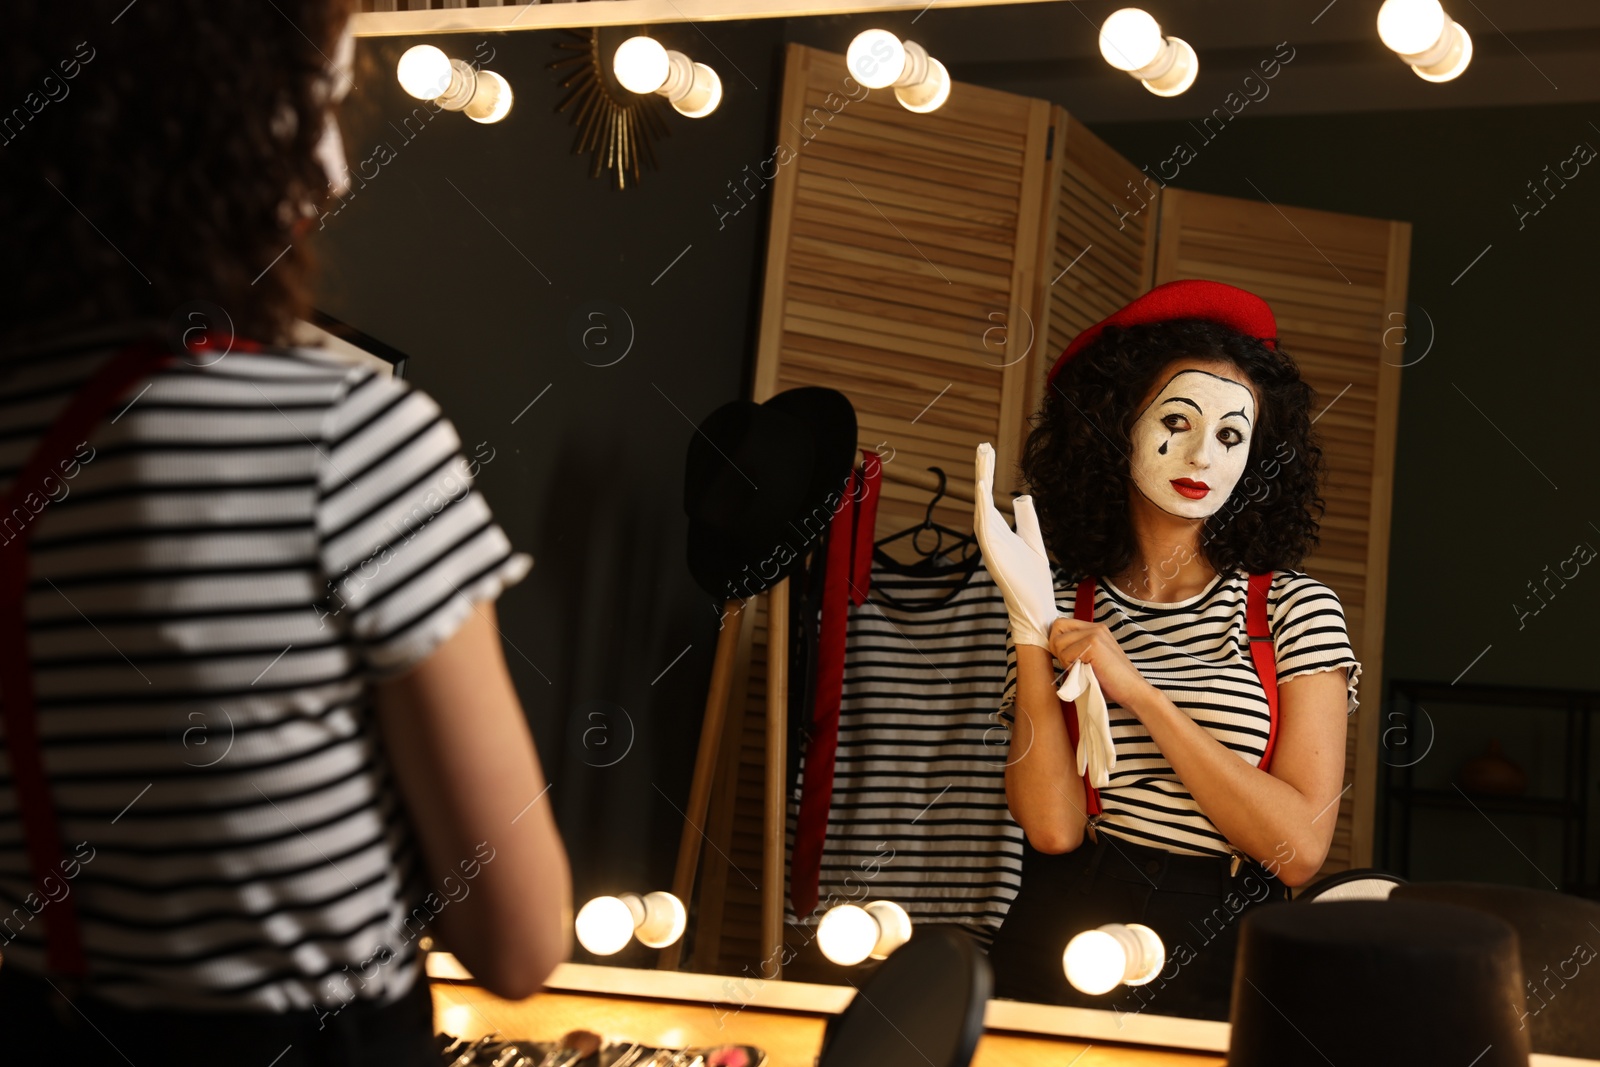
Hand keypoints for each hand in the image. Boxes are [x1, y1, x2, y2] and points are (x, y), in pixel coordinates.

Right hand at [972, 442, 1058, 647]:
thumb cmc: (1033, 579)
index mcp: (998, 531)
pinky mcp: (993, 554)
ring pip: (981, 507)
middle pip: (982, 497)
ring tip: (983, 458)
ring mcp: (990, 545)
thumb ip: (1026, 519)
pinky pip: (984, 527)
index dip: (988, 474)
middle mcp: (990, 536)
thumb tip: (1020, 496)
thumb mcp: (1033, 540)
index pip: (990, 497)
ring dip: (981, 482)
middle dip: (983, 471)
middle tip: (983, 445)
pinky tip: (983, 488)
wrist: (1036, 607)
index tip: (988, 450)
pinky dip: (982, 507)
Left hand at [1047, 617, 1154, 710]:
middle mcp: (1095, 627)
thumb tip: (1053, 646)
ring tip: (1080, 669)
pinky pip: (1066, 654)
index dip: (1058, 641)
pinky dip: (1070, 667)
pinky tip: (1085, 672)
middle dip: (1057, 648)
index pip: (1061, 624)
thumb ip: (1077, 648)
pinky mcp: (1093, 645)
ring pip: (1058, 642)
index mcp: (1095, 629)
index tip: (1066, 657)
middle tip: (1071, 664)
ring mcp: (1095, 634)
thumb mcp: (1092, 659)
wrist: (1133, 692)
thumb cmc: (1112, 681)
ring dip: (1064, 659)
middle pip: (1057, 627)